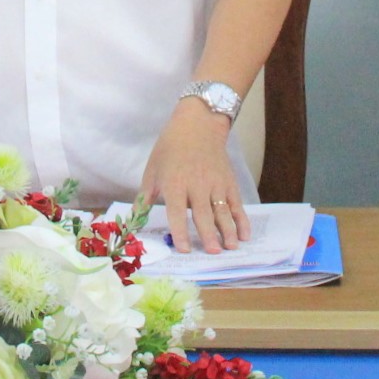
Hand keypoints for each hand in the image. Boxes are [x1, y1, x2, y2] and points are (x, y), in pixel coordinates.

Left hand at [138, 101, 250, 254]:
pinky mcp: (229, 182)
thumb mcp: (152, 170)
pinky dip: (242, 219)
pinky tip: (245, 235)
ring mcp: (216, 183)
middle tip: (213, 253)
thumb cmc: (170, 148)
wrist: (198, 125)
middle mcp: (197, 185)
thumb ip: (145, 197)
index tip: (184, 249)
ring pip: (223, 210)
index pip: (177, 211)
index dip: (180, 231)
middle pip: (203, 213)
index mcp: (174, 183)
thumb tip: (134, 220)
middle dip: (209, 234)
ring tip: (231, 247)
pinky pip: (237, 203)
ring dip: (228, 230)